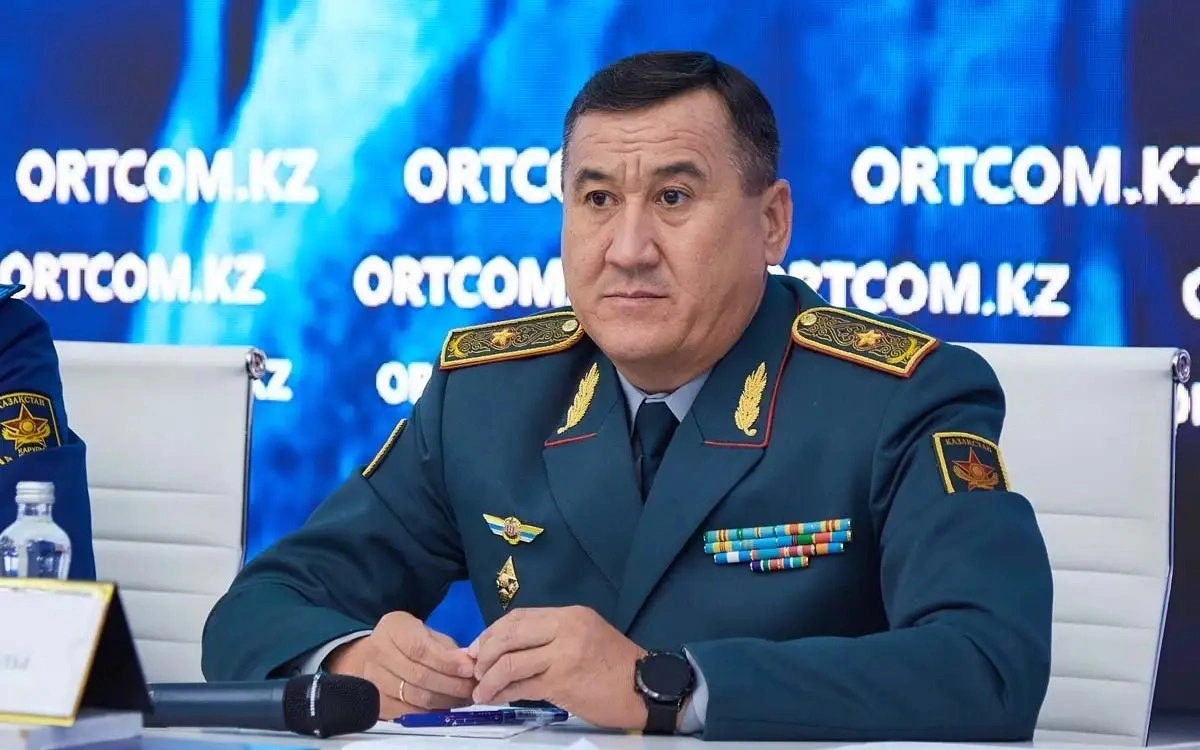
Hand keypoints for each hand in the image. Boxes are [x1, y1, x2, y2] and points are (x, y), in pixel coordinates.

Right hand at [326, 611, 476, 718]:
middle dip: (452, 684)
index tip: (470, 669)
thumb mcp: (426, 633)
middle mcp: (378, 653)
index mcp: (392, 628)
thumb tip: (469, 664)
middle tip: (473, 687)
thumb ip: (447, 648)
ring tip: (465, 698)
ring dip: (446, 700)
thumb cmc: (406, 640)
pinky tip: (447, 707)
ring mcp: (374, 680)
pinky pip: (409, 712)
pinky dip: (432, 712)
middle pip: (419, 676)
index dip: (447, 662)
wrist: (371, 655)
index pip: (419, 649)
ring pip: (416, 697)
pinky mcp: (378, 702)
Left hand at [468, 605, 647, 729]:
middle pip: (509, 634)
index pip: (518, 617)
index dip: (491, 632)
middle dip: (484, 653)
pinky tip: (495, 698)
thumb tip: (508, 649)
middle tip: (474, 669)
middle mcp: (565, 628)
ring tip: (480, 691)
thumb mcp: (585, 636)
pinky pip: (521, 685)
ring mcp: (563, 654)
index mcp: (569, 615)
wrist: (644, 688)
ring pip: (510, 662)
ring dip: (488, 678)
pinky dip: (502, 693)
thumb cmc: (615, 666)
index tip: (477, 648)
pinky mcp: (562, 682)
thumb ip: (550, 638)